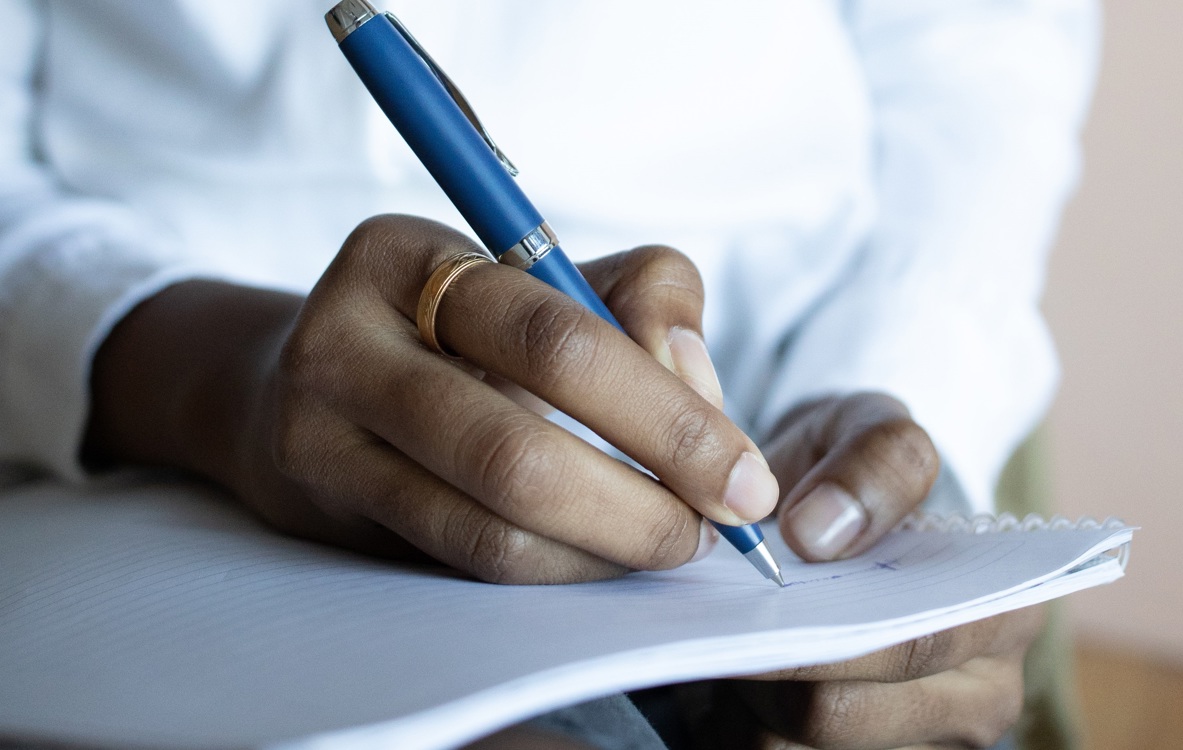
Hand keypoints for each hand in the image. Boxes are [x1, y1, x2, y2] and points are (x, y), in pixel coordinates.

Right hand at [85, 215, 777, 582]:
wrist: (302, 380)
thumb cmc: (458, 325)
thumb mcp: (549, 276)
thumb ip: (647, 304)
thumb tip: (704, 397)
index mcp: (410, 255)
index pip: (558, 342)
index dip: (668, 419)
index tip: (746, 478)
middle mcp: (346, 340)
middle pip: (518, 450)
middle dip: (643, 507)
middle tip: (713, 533)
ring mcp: (318, 431)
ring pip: (489, 526)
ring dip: (603, 552)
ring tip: (667, 543)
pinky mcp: (322, 506)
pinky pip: (461, 560)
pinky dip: (555, 569)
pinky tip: (600, 558)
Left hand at [684, 394, 1032, 747]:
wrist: (829, 506)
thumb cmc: (854, 468)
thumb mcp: (873, 427)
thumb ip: (872, 461)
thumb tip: (818, 533)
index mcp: (1003, 613)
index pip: (909, 646)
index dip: (820, 633)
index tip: (755, 599)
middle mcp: (980, 697)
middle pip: (838, 715)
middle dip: (763, 667)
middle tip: (719, 614)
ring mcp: (919, 742)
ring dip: (743, 698)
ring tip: (729, 635)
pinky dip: (732, 722)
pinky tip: (728, 677)